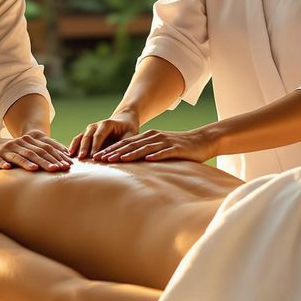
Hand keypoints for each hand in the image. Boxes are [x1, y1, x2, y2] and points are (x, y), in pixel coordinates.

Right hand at [0, 130, 71, 171]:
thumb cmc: (4, 152)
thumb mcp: (21, 151)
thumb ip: (37, 154)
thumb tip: (58, 163)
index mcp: (27, 142)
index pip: (45, 148)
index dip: (57, 156)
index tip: (69, 164)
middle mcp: (18, 144)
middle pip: (35, 152)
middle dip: (48, 160)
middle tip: (60, 169)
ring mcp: (5, 150)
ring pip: (19, 156)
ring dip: (29, 163)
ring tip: (38, 170)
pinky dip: (4, 164)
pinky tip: (8, 168)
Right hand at [70, 111, 139, 158]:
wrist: (123, 121)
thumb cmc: (128, 130)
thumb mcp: (130, 135)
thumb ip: (124, 144)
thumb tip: (117, 156)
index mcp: (107, 124)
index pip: (99, 135)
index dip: (96, 145)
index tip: (94, 156)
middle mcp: (96, 125)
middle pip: (88, 136)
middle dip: (84, 147)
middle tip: (82, 158)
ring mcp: (89, 129)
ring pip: (81, 137)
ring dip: (77, 147)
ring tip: (73, 157)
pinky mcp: (86, 133)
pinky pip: (78, 139)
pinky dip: (73, 145)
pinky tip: (70, 154)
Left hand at [92, 126, 216, 163]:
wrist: (202, 141)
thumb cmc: (180, 148)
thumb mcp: (160, 148)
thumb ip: (146, 153)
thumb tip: (130, 163)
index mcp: (148, 137)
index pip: (126, 144)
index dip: (111, 150)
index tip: (98, 158)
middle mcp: (154, 137)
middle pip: (131, 145)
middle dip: (114, 152)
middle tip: (100, 159)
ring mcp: (165, 142)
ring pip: (144, 148)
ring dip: (130, 154)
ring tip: (118, 160)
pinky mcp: (177, 148)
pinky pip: (164, 152)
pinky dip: (155, 155)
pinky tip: (147, 159)